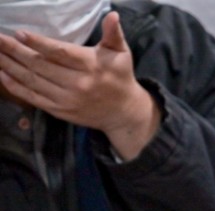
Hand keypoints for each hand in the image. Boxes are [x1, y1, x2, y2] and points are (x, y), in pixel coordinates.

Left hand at [0, 12, 159, 159]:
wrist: (124, 113)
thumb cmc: (120, 78)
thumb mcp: (121, 53)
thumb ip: (114, 33)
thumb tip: (112, 15)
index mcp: (91, 66)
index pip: (60, 53)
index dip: (39, 43)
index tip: (20, 33)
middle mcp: (78, 84)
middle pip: (40, 65)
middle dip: (15, 51)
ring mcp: (67, 99)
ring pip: (32, 80)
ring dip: (10, 66)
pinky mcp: (60, 111)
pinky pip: (33, 97)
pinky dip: (15, 86)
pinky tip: (2, 74)